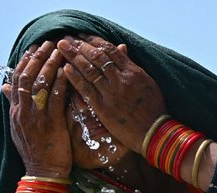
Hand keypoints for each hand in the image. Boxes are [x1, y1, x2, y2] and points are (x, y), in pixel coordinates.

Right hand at [2, 41, 71, 176]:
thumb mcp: (19, 128)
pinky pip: (55, 98)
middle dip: (37, 57)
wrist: (43, 174)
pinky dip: (60, 82)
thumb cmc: (36, 152)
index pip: (17, 81)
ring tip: (59, 50)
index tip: (33, 49)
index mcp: (16, 112)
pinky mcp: (51, 124)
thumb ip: (14, 106)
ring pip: (40, 84)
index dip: (25, 62)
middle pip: (27, 77)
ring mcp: (36, 117)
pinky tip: (67, 71)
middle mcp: (23, 112)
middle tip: (48, 43)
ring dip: (50, 64)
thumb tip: (5, 87)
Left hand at [57, 35, 166, 153]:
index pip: (110, 50)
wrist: (155, 132)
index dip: (94, 41)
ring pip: (90, 70)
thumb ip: (132, 65)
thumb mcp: (148, 82)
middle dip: (80, 45)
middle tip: (67, 37)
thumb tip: (121, 47)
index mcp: (133, 71)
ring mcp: (111, 93)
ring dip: (74, 56)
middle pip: (97, 56)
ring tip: (62, 47)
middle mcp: (121, 79)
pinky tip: (66, 68)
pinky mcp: (104, 108)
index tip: (82, 36)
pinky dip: (75, 78)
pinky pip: (86, 89)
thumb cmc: (154, 109)